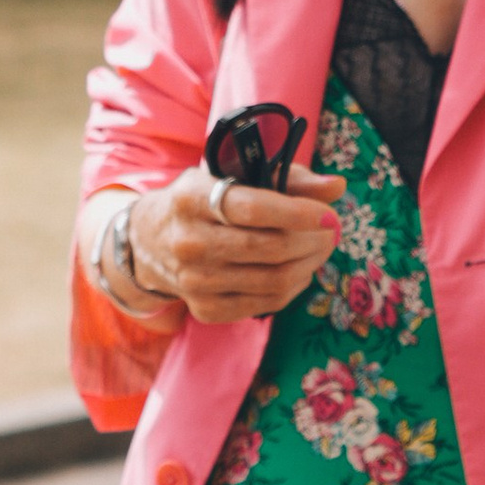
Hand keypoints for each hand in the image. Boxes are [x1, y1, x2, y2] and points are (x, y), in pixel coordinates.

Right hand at [112, 157, 344, 324]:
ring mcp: (194, 281)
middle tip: (332, 231)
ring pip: (273, 280)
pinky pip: (265, 303)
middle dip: (312, 240)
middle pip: (268, 248)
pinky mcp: (204, 309)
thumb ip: (287, 178)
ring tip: (320, 248)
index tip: (329, 214)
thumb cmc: (202, 200)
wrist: (148, 242)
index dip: (298, 213)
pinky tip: (300, 270)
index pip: (253, 209)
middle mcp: (188, 242)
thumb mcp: (231, 175)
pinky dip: (293, 287)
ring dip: (309, 264)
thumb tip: (336, 187)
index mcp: (192, 199)